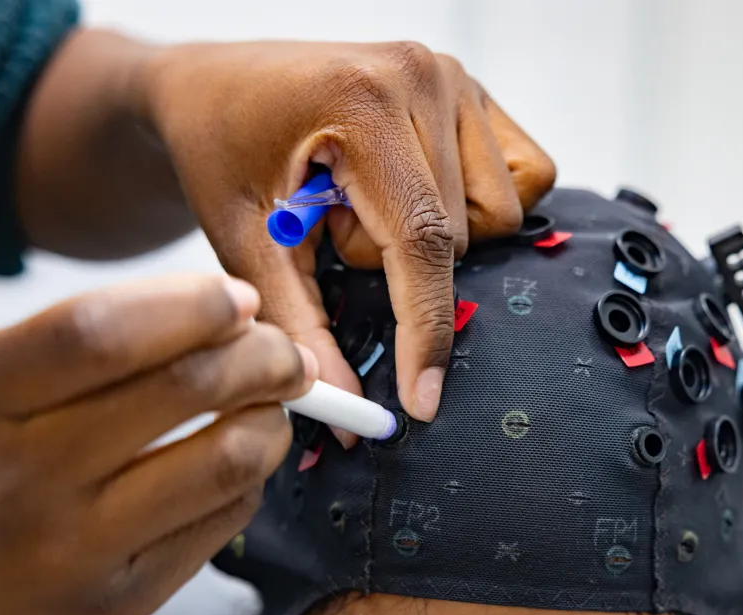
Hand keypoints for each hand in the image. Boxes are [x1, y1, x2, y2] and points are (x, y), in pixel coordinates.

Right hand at [0, 274, 314, 614]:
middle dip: (263, 355)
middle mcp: (18, 480)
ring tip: (269, 404)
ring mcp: (72, 551)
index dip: (193, 305)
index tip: (239, 298)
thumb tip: (228, 311)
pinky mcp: (120, 603)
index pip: (103, 333)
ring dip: (270, 420)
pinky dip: (247, 478)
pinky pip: (223, 520)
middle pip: (185, 390)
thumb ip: (82, 344)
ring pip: (227, 461)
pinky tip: (232, 462)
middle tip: (282, 351)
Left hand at [137, 40, 555, 425]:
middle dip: (396, 263)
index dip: (427, 330)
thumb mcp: (245, 243)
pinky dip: (475, 209)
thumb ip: (300, 328)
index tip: (423, 399)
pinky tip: (416, 193)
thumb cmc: (222, 150)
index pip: (422, 240)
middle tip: (331, 225)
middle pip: (459, 238)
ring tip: (367, 204)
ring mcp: (457, 77)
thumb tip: (347, 409)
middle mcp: (422, 76)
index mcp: (361, 102)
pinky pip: (522, 181)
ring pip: (497, 217)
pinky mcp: (477, 91)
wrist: (219, 86)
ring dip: (433, 237)